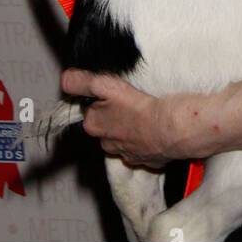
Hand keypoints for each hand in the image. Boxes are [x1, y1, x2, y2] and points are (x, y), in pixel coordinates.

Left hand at [60, 68, 213, 168]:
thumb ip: (82, 82)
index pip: (91, 112)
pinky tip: (159, 128)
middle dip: (117, 117)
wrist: (176, 127)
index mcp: (95, 126)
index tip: (114, 93)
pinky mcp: (152, 161)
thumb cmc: (141, 106)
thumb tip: (66, 80)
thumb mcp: (105, 86)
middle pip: (108, 127)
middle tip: (132, 100)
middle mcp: (109, 145)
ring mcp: (132, 155)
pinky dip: (151, 140)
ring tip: (147, 113)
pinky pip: (147, 149)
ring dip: (134, 129)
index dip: (101, 101)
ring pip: (127, 139)